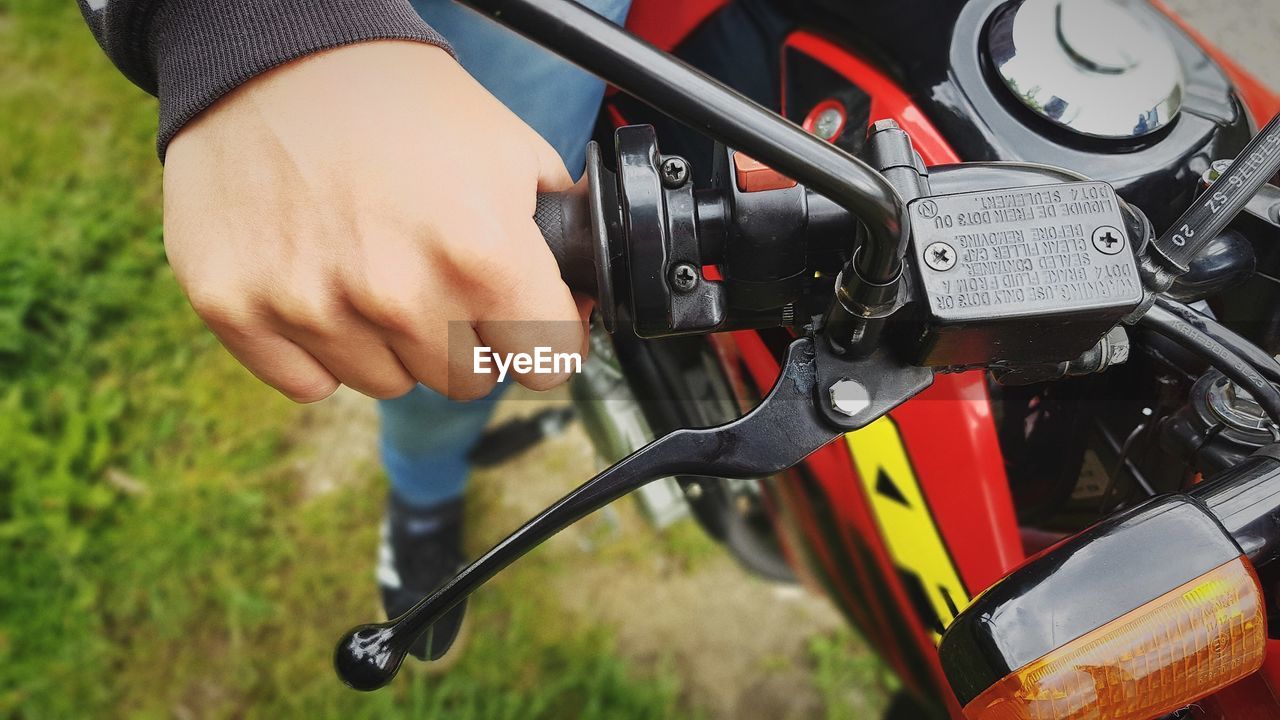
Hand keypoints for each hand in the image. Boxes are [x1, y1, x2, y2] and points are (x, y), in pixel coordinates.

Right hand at [162, 41, 588, 402]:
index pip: (547, 363)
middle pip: (467, 381)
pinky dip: (324, 350)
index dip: (547, 339)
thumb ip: (557, 228)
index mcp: (481, 255)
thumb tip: (579, 288)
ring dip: (394, 345)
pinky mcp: (239, 310)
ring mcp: (313, 309)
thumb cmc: (395, 96)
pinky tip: (325, 288)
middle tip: (444, 282)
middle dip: (470, 340)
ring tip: (375, 269)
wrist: (275, 52)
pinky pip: (311, 383)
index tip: (530, 323)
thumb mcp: (509, 147)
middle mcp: (400, 296)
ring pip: (389, 384)